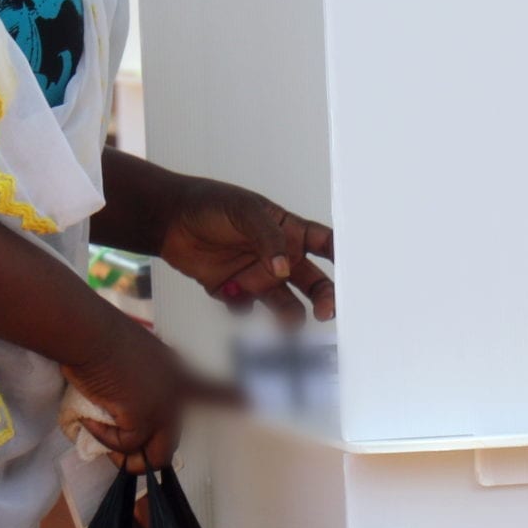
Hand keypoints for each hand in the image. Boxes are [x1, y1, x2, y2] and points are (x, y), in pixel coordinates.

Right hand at [63, 317, 220, 473]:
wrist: (91, 333)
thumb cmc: (102, 339)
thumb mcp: (132, 358)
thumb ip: (141, 385)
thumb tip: (125, 410)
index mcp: (176, 373)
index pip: (212, 390)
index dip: (230, 399)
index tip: (254, 401)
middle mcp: (177, 392)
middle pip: (170, 444)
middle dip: (145, 457)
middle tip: (120, 453)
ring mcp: (164, 408)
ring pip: (153, 457)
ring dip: (126, 459)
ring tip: (104, 441)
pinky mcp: (144, 419)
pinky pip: (124, 446)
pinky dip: (104, 438)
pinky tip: (91, 421)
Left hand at [159, 178, 336, 326]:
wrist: (170, 220)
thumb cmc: (211, 204)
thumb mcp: (245, 211)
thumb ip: (268, 239)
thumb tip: (285, 269)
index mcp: (289, 232)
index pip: (327, 245)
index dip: (345, 258)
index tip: (357, 275)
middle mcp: (279, 259)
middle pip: (315, 284)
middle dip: (325, 299)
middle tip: (326, 311)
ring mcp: (258, 278)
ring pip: (286, 306)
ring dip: (290, 318)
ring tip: (287, 323)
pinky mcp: (234, 293)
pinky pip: (246, 311)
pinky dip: (242, 308)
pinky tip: (229, 290)